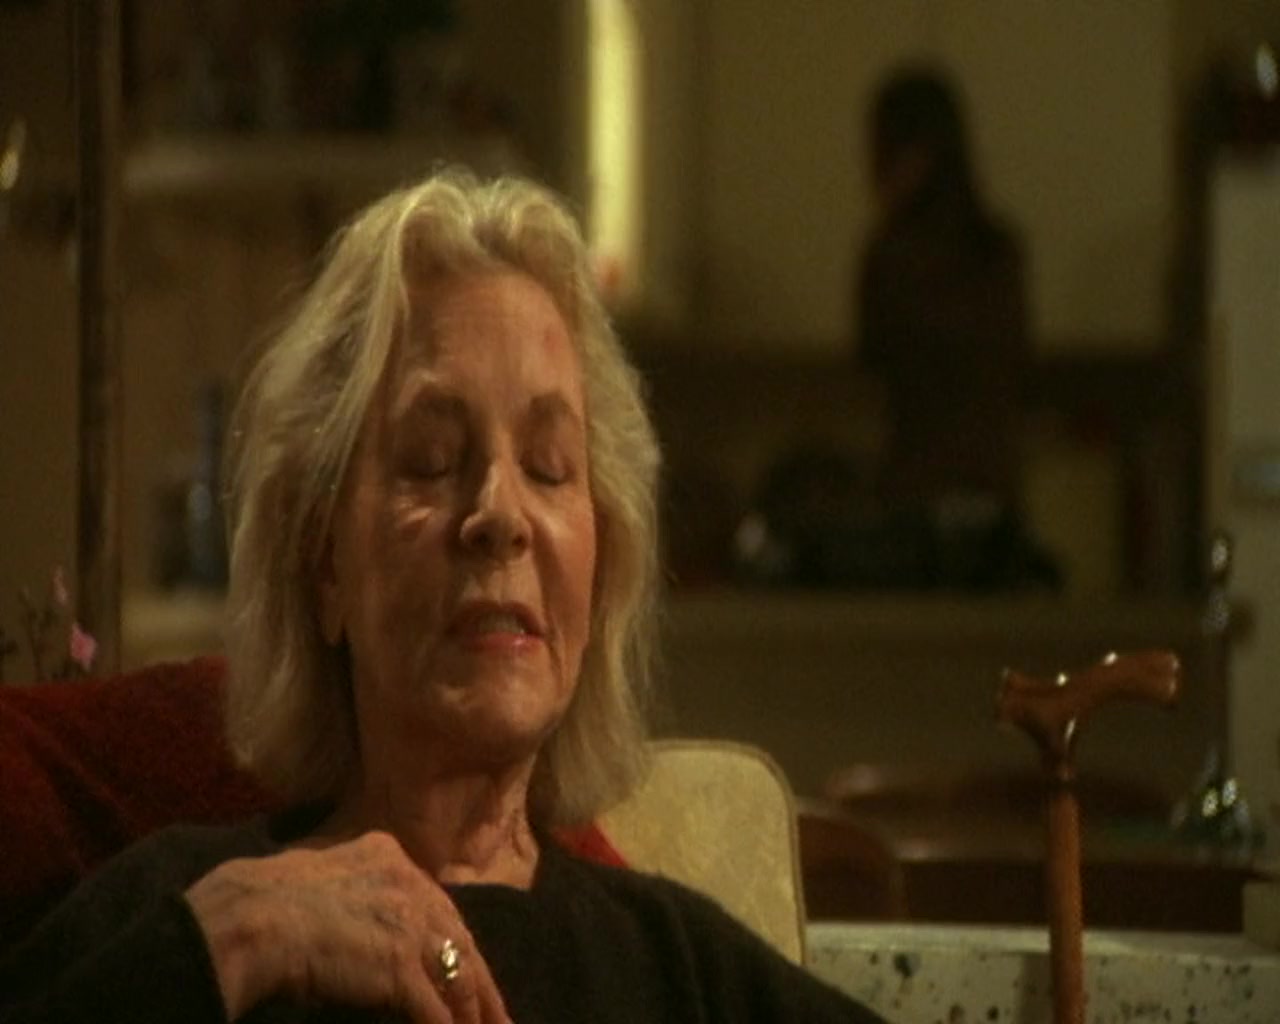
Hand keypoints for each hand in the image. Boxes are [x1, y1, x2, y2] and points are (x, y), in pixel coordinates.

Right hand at [185, 831, 510, 1022]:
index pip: (437, 907)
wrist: (250, 918)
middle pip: (460, 941)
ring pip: (459, 976)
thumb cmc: (263, 902)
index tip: (468, 971)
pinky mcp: (402, 965)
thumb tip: (355, 921)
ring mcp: (410, 923)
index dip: (454, 945)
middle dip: (482, 987)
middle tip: (499, 1019)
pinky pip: (437, 1010)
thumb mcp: (317, 875)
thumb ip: (349, 891)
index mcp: (388, 857)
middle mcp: (410, 884)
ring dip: (475, 1015)